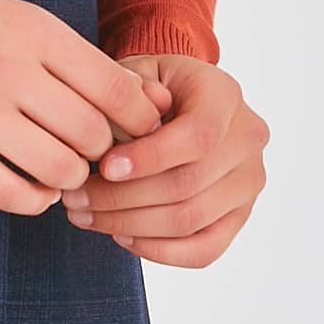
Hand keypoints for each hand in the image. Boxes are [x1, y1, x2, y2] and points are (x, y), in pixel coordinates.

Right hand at [0, 0, 173, 215]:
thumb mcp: (10, 14)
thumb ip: (66, 53)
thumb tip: (134, 98)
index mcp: (32, 30)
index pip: (115, 86)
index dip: (140, 117)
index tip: (140, 130)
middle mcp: (8, 70)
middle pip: (92, 134)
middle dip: (105, 152)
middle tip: (96, 153)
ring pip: (59, 169)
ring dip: (71, 177)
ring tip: (63, 168)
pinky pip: (11, 195)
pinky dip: (34, 200)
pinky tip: (33, 187)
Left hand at [58, 53, 268, 266]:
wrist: (181, 100)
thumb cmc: (154, 87)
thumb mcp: (138, 72)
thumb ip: (130, 91)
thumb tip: (124, 127)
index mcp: (225, 96)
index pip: (198, 136)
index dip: (150, 158)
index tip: (104, 168)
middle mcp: (247, 139)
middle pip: (188, 184)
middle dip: (123, 198)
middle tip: (76, 200)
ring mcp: (248, 181)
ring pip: (190, 220)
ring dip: (130, 225)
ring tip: (86, 217)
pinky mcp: (239, 216)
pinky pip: (204, 250)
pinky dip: (158, 251)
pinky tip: (122, 235)